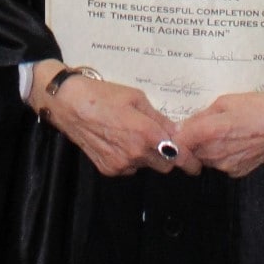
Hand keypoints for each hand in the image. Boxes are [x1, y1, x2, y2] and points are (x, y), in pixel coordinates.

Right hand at [30, 64, 200, 177]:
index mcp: (146, 134)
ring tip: (133, 135)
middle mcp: (135, 154)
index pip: (177, 157)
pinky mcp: (108, 169)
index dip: (190, 161)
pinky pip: (129, 168)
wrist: (67, 103)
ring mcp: (121, 164)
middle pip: (165, 165)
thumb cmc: (102, 94)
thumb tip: (176, 131)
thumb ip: (158, 117)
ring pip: (146, 166)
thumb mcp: (135, 97)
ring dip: (147, 156)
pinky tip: (119, 140)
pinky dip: (130, 158)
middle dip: (168, 155)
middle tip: (161, 140)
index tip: (195, 163)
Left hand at [176, 86, 263, 177]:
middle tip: (198, 127)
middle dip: (190, 141)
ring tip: (218, 132)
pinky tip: (231, 142)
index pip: (179, 142)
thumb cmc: (255, 105)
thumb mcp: (223, 102)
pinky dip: (219, 155)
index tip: (174, 129)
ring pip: (205, 159)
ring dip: (204, 149)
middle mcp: (218, 154)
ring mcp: (228, 166)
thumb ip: (200, 117)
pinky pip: (220, 164)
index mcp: (211, 132)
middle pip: (191, 152)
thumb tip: (180, 128)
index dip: (174, 136)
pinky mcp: (239, 172)